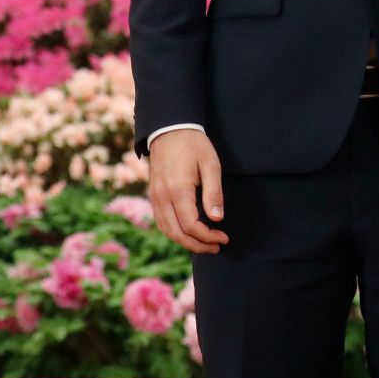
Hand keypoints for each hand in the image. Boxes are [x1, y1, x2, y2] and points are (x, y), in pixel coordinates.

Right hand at [147, 129, 229, 254]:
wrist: (170, 130)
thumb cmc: (195, 146)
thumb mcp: (211, 165)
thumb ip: (213, 192)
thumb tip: (218, 218)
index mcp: (178, 190)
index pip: (191, 225)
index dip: (208, 236)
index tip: (224, 237)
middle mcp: (162, 198)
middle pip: (177, 233)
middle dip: (197, 245)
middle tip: (216, 247)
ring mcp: (155, 197)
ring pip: (167, 230)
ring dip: (185, 242)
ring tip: (205, 244)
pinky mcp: (154, 195)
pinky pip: (162, 221)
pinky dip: (175, 232)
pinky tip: (189, 233)